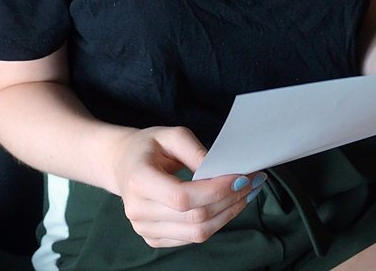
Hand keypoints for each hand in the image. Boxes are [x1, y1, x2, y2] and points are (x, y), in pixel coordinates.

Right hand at [110, 125, 265, 247]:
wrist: (122, 165)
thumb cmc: (148, 146)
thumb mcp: (170, 135)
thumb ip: (195, 151)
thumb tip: (220, 170)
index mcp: (138, 180)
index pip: (182, 197)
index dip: (216, 191)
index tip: (241, 177)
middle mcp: (138, 210)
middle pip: (194, 218)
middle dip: (230, 201)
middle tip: (253, 183)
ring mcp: (144, 229)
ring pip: (197, 234)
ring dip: (228, 215)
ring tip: (246, 195)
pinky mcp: (153, 239)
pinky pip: (192, 239)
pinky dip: (215, 223)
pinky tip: (228, 206)